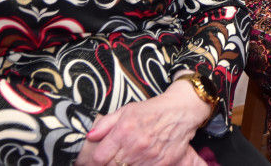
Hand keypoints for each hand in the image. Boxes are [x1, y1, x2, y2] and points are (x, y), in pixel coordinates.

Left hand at [73, 80, 212, 165]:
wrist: (180, 111)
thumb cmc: (152, 110)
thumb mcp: (126, 110)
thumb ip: (105, 123)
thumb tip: (90, 136)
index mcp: (123, 131)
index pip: (99, 158)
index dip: (95, 160)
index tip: (96, 159)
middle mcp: (135, 145)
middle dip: (108, 163)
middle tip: (112, 157)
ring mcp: (148, 157)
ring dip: (124, 165)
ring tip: (127, 158)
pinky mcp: (161, 164)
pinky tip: (138, 160)